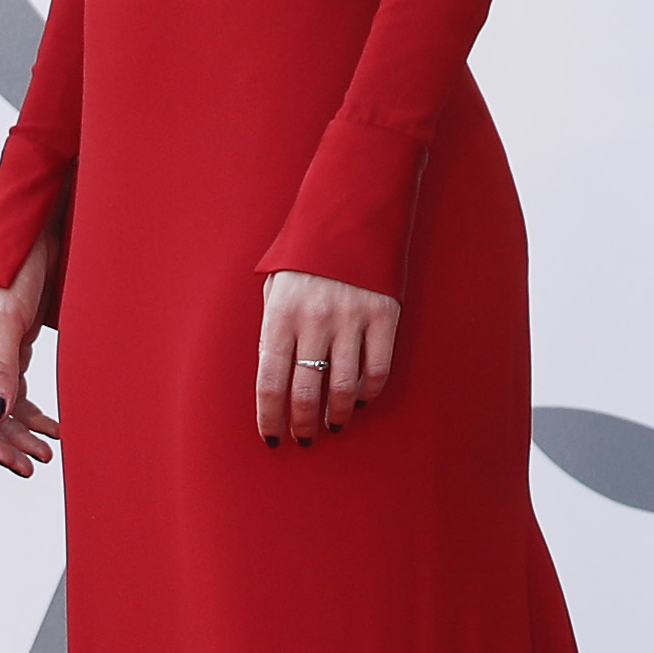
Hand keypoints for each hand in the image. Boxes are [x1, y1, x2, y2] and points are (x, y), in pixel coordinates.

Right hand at [0, 239, 62, 477]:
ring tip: (48, 453)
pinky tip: (53, 428)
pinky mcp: (10, 355)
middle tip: (33, 465)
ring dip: (21, 433)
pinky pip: (17, 395)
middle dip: (4, 442)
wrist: (35, 239)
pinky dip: (34, 414)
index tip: (7, 457)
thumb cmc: (12, 270)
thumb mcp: (6, 319)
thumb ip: (1, 367)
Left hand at [255, 269, 398, 444]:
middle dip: (303, 423)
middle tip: (305, 437)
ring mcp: (350, 319)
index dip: (270, 417)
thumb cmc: (304, 257)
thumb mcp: (274, 286)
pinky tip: (358, 399)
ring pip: (342, 388)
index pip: (270, 382)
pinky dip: (368, 392)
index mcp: (279, 315)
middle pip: (305, 392)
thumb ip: (273, 329)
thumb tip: (274, 374)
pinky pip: (378, 369)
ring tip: (332, 425)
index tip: (273, 437)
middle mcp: (313, 321)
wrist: (350, 215)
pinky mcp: (383, 316)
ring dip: (336, 415)